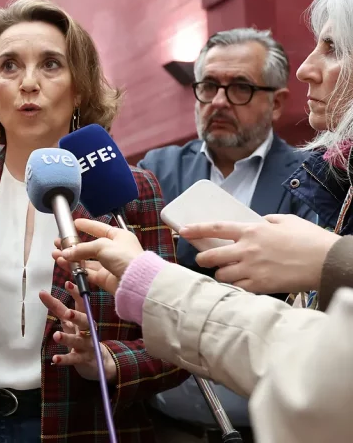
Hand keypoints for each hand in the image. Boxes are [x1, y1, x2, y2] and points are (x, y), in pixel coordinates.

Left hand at [38, 282, 116, 382]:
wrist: (99, 361)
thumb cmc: (81, 336)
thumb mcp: (69, 322)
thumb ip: (57, 308)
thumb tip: (42, 292)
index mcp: (84, 318)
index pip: (81, 304)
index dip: (76, 294)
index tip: (67, 284)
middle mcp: (87, 330)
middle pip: (85, 321)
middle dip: (77, 317)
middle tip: (68, 313)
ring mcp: (87, 345)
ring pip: (78, 341)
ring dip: (67, 338)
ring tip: (56, 335)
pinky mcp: (84, 359)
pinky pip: (74, 359)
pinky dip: (65, 359)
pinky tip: (55, 359)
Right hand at [52, 219, 143, 294]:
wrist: (136, 281)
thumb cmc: (125, 257)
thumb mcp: (102, 246)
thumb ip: (82, 248)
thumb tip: (66, 253)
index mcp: (118, 236)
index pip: (99, 228)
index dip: (87, 226)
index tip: (75, 223)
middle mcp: (114, 250)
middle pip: (89, 246)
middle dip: (73, 245)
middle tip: (59, 243)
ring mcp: (109, 265)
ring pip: (86, 260)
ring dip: (71, 258)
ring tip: (56, 255)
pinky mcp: (105, 278)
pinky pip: (87, 273)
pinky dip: (75, 269)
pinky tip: (64, 265)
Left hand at [180, 214, 340, 292]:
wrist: (327, 260)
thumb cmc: (310, 239)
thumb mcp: (287, 221)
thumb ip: (269, 220)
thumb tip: (262, 221)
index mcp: (252, 230)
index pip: (216, 228)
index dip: (196, 229)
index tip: (183, 230)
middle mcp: (247, 249)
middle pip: (210, 256)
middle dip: (203, 259)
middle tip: (205, 261)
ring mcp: (251, 269)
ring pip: (221, 275)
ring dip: (221, 275)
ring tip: (228, 274)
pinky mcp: (260, 286)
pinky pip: (237, 289)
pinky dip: (236, 288)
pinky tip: (241, 285)